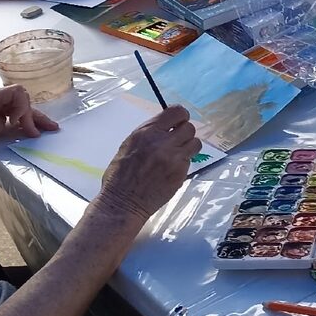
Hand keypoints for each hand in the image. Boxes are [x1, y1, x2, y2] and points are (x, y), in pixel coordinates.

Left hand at [0, 85, 56, 154]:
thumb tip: (9, 122)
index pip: (16, 93)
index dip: (24, 108)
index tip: (21, 125)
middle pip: (18, 99)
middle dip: (33, 114)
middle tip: (47, 128)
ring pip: (14, 105)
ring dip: (28, 116)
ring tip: (44, 128)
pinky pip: (6, 109)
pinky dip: (18, 117)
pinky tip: (26, 126)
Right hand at [93, 105, 200, 226]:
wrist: (123, 203)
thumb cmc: (120, 175)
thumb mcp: (129, 145)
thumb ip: (149, 133)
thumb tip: (166, 126)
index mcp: (147, 133)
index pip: (176, 112)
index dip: (181, 116)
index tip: (178, 122)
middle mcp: (162, 143)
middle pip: (189, 127)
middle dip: (184, 132)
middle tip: (177, 140)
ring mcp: (174, 159)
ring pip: (195, 143)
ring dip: (188, 146)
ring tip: (177, 154)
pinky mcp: (180, 174)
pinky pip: (189, 161)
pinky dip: (183, 163)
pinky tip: (171, 169)